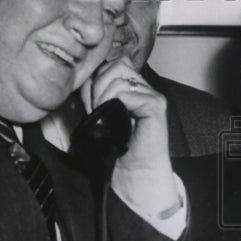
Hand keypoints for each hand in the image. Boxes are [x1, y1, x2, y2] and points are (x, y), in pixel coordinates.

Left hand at [81, 57, 178, 216]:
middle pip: (115, 65)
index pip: (110, 64)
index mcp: (132, 88)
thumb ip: (96, 95)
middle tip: (94, 109)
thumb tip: (85, 79)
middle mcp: (144, 88)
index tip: (89, 104)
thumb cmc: (118, 151)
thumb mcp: (100, 117)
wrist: (136, 175)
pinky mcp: (155, 106)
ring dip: (104, 96)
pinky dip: (115, 104)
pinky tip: (114, 119)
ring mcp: (152, 96)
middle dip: (97, 85)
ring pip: (119, 77)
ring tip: (104, 116)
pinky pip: (127, 93)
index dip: (95, 80)